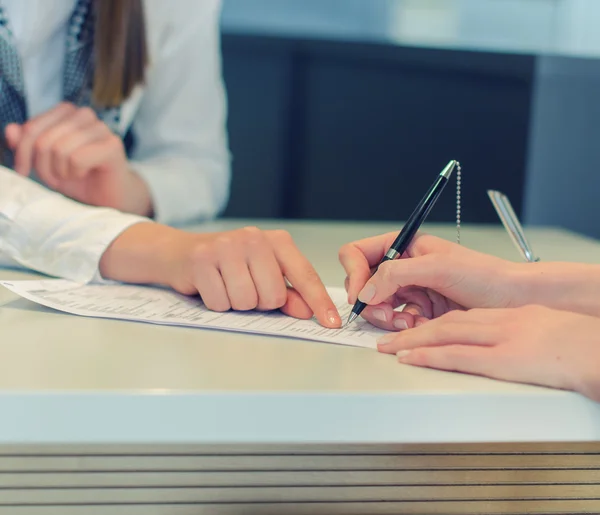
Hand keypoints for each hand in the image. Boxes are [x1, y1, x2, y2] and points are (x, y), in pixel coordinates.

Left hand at [5, 102, 152, 215]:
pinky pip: (77, 158)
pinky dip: (75, 173)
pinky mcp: (113, 145)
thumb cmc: (80, 177)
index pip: (31, 127)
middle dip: (42, 166)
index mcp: (67, 113)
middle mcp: (84, 115)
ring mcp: (101, 128)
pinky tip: (83, 175)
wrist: (111, 196)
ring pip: (59, 149)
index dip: (21, 152)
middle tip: (53, 179)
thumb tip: (11, 129)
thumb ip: (26, 144)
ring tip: (69, 177)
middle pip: (43, 140)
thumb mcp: (46, 161)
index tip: (24, 171)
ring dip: (59, 171)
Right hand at [99, 224, 341, 327]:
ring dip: (236, 304)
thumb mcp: (260, 274)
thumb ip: (287, 293)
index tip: (331, 324)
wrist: (178, 252)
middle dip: (259, 303)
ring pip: (247, 302)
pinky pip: (220, 303)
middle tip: (244, 288)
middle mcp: (254, 239)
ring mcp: (227, 247)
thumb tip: (308, 311)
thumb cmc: (226, 266)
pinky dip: (216, 303)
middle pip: (273, 296)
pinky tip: (210, 286)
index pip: (304, 275)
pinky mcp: (202, 259)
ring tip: (226, 286)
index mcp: (276, 241)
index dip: (318, 302)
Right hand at [339, 233, 518, 329]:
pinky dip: (404, 327)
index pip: (358, 254)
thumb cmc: (484, 275)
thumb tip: (365, 290)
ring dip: (387, 318)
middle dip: (371, 301)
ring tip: (408, 321)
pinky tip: (420, 325)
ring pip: (377, 307)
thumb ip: (395, 274)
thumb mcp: (437, 267)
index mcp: (403, 246)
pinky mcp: (418, 311)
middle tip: (386, 313)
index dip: (355, 273)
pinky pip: (396, 322)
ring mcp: (409, 290)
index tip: (359, 294)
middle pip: (363, 285)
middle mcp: (402, 267)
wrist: (512, 301)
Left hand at [376, 305, 599, 401]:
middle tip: (389, 337)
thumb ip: (516, 335)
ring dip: (411, 341)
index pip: (461, 317)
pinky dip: (429, 355)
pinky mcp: (505, 359)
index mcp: (508, 318)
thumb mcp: (542, 332)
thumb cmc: (579, 344)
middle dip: (413, 330)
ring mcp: (501, 339)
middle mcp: (499, 324)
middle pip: (445, 322)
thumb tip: (503, 346)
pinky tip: (410, 358)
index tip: (414, 328)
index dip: (432, 323)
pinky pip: (458, 355)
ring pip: (444, 334)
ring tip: (388, 347)